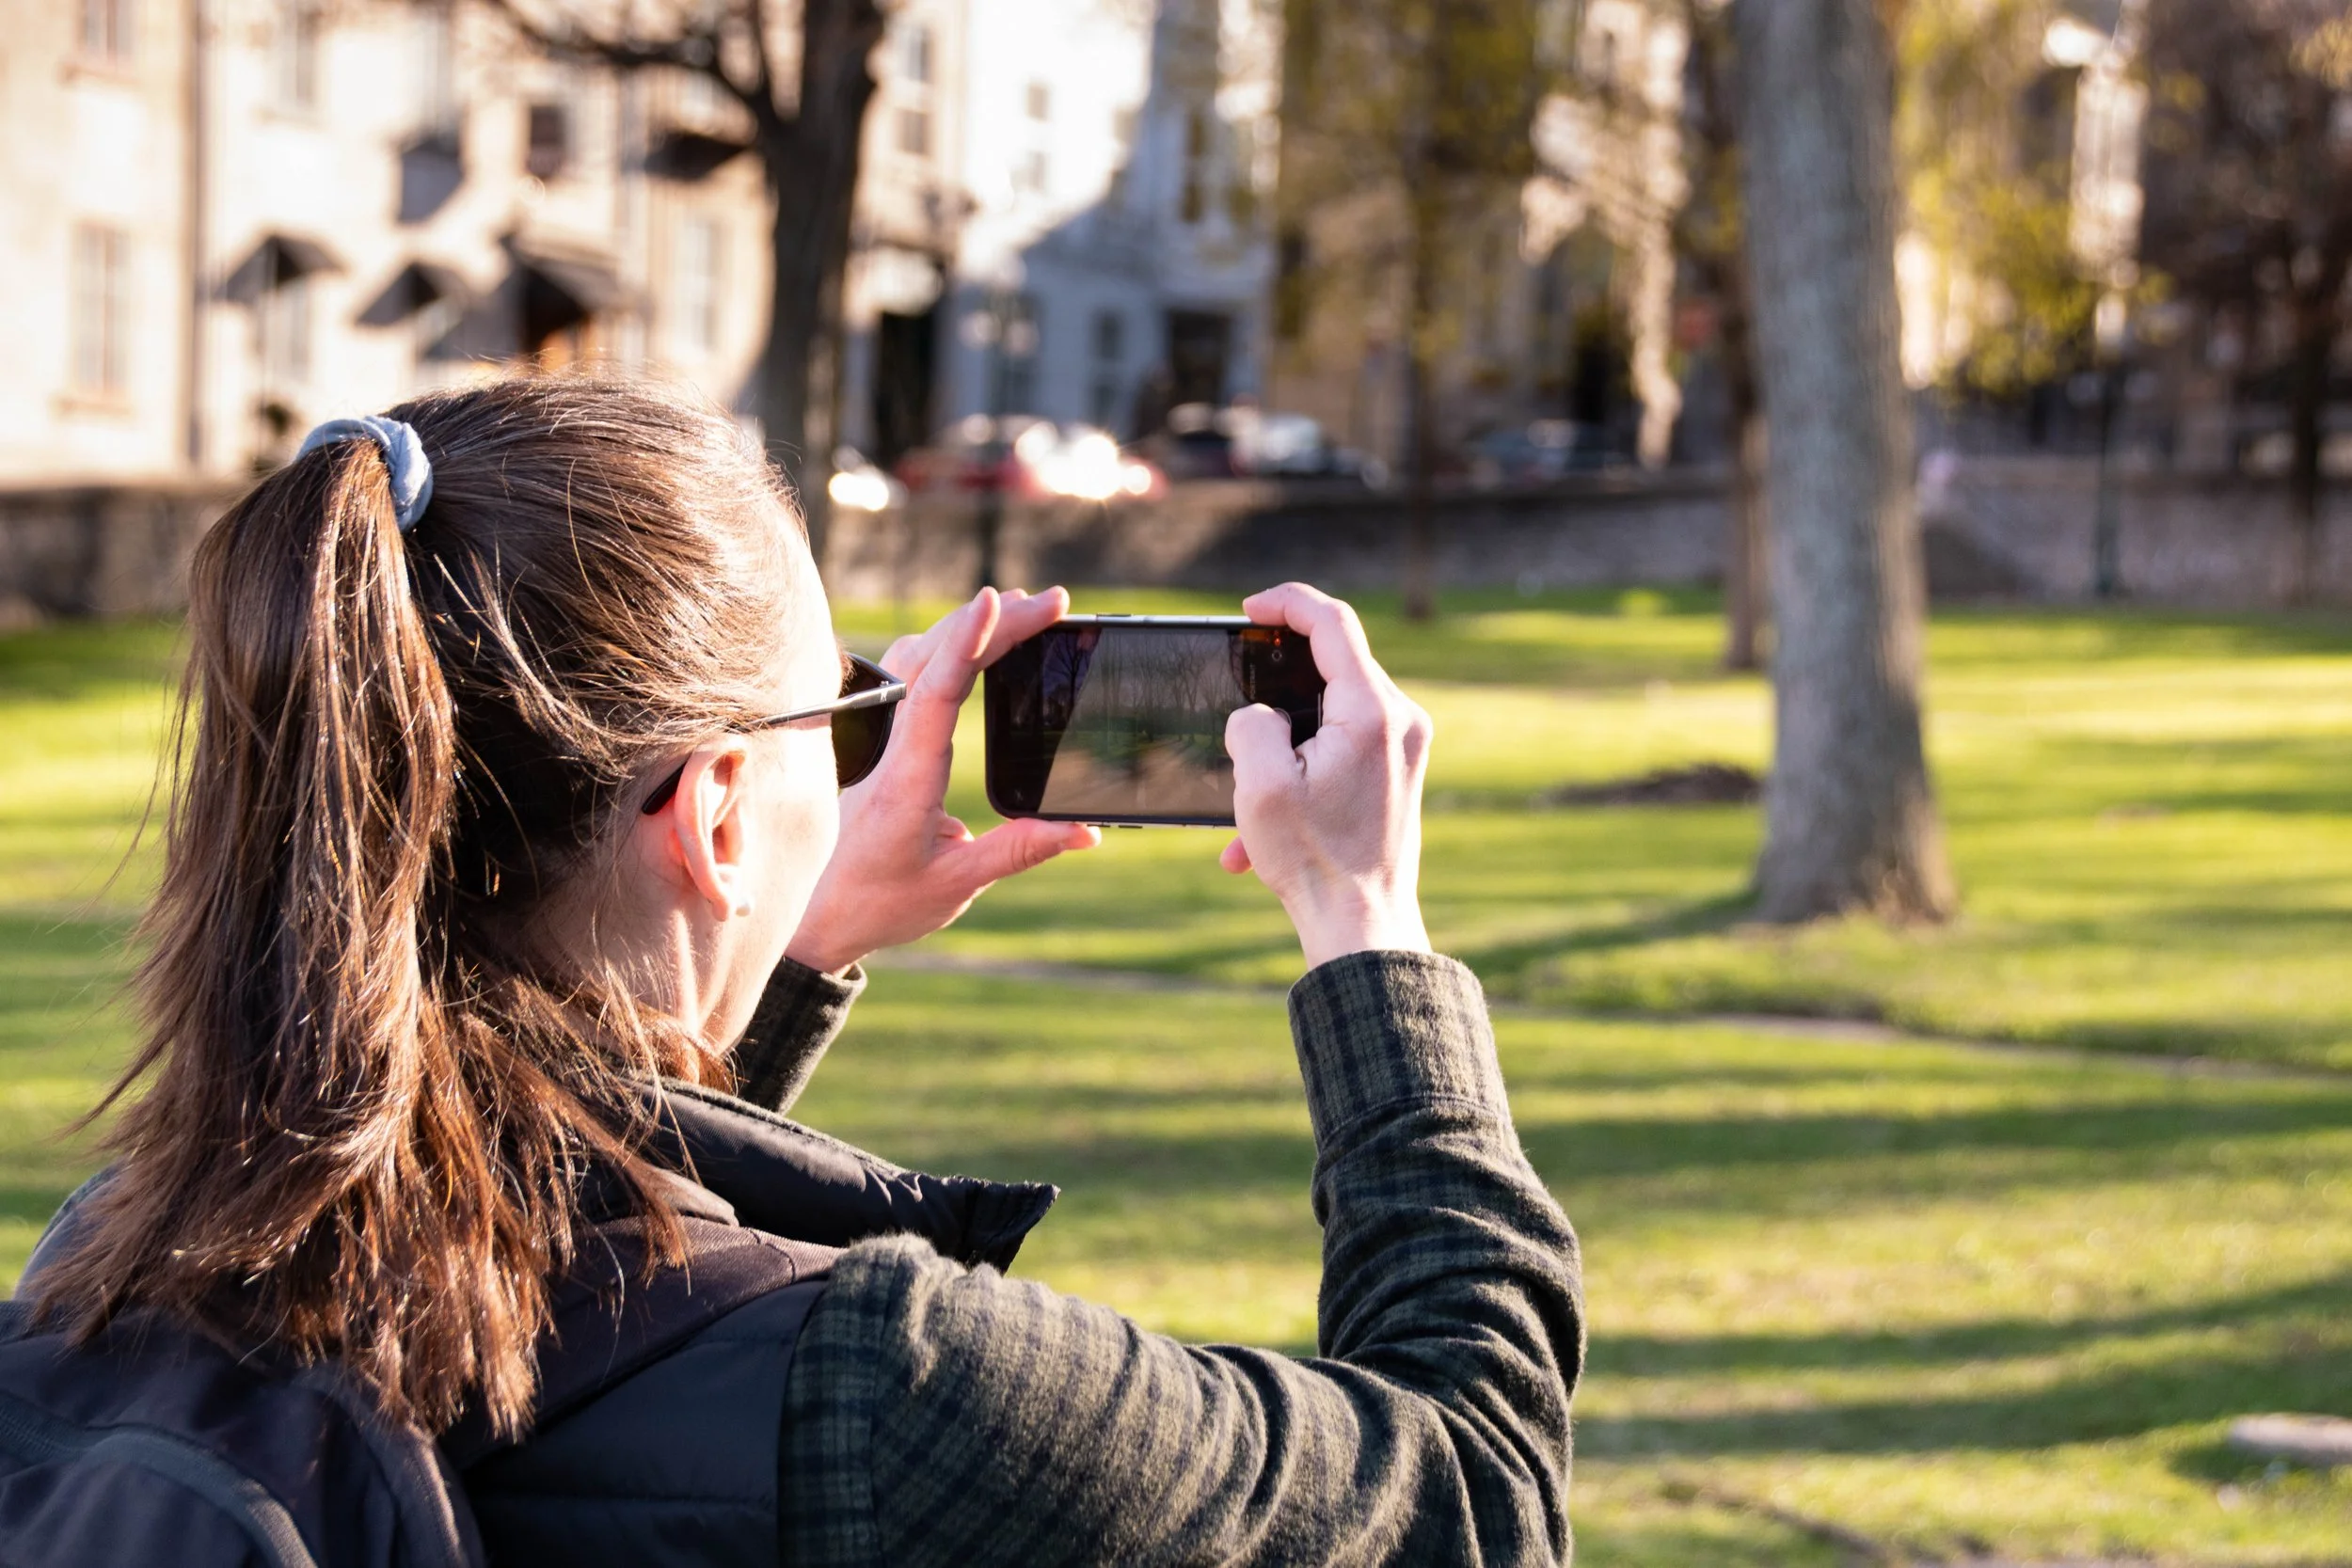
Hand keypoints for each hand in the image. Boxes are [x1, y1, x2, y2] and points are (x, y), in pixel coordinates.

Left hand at [784, 587, 1098, 973]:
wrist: (822, 912)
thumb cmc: (884, 900)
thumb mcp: (959, 884)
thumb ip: (1021, 850)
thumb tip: (1085, 830)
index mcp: (907, 780)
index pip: (936, 692)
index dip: (969, 642)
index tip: (1000, 601)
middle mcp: (888, 746)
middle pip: (935, 658)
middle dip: (995, 621)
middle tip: (1054, 602)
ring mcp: (879, 736)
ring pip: (918, 655)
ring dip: (970, 626)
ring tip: (1025, 609)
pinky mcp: (880, 736)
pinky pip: (910, 672)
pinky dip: (948, 645)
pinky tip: (977, 639)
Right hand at [1220, 584, 1433, 970]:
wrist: (1364, 929)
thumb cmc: (1314, 860)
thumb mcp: (1259, 785)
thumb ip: (1251, 725)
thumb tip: (1260, 715)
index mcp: (1371, 712)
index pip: (1334, 622)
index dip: (1287, 602)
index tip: (1250, 610)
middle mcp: (1400, 721)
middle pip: (1333, 667)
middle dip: (1274, 694)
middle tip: (1236, 706)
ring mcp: (1404, 748)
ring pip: (1329, 717)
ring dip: (1280, 750)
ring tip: (1246, 808)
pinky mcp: (1397, 774)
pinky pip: (1340, 752)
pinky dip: (1300, 778)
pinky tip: (1262, 837)